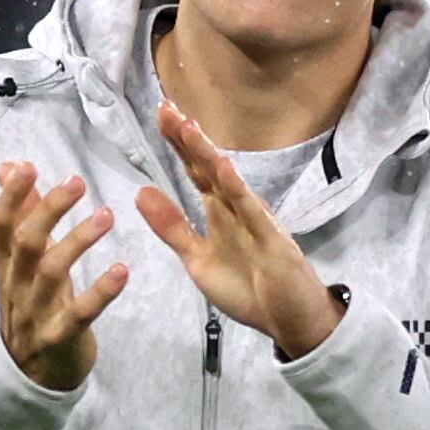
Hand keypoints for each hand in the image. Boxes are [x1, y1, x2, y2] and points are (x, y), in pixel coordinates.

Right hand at [0, 162, 128, 390]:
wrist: (30, 375)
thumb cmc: (32, 305)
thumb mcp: (22, 263)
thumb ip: (21, 215)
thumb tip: (8, 167)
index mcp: (6, 265)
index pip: (1, 226)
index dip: (12, 196)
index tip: (28, 166)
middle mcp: (17, 286)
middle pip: (26, 243)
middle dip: (49, 210)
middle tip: (77, 182)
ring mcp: (36, 314)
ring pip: (51, 273)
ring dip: (78, 241)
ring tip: (107, 215)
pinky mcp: (60, 338)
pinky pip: (80, 313)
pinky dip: (102, 291)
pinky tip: (122, 270)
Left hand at [134, 100, 343, 357]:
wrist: (290, 322)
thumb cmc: (248, 289)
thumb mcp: (198, 259)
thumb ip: (172, 227)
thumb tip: (140, 192)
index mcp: (220, 212)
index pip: (196, 171)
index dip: (178, 145)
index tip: (161, 114)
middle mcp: (237, 209)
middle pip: (209, 168)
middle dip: (188, 139)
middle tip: (167, 107)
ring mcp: (256, 222)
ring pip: (228, 182)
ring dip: (208, 155)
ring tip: (188, 127)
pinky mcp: (271, 242)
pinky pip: (252, 213)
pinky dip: (238, 191)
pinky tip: (225, 169)